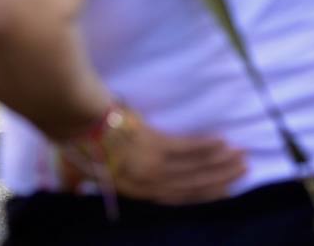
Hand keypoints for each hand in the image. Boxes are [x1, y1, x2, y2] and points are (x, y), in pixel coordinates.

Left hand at [59, 108, 245, 205]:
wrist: (70, 115)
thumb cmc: (70, 138)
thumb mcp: (73, 169)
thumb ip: (80, 181)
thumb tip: (71, 189)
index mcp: (129, 189)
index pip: (173, 197)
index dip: (200, 196)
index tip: (222, 192)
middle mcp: (143, 182)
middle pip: (189, 185)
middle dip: (219, 179)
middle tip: (243, 171)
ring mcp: (148, 164)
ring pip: (192, 168)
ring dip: (220, 163)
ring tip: (241, 157)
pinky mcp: (151, 144)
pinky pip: (184, 148)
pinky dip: (204, 147)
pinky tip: (222, 142)